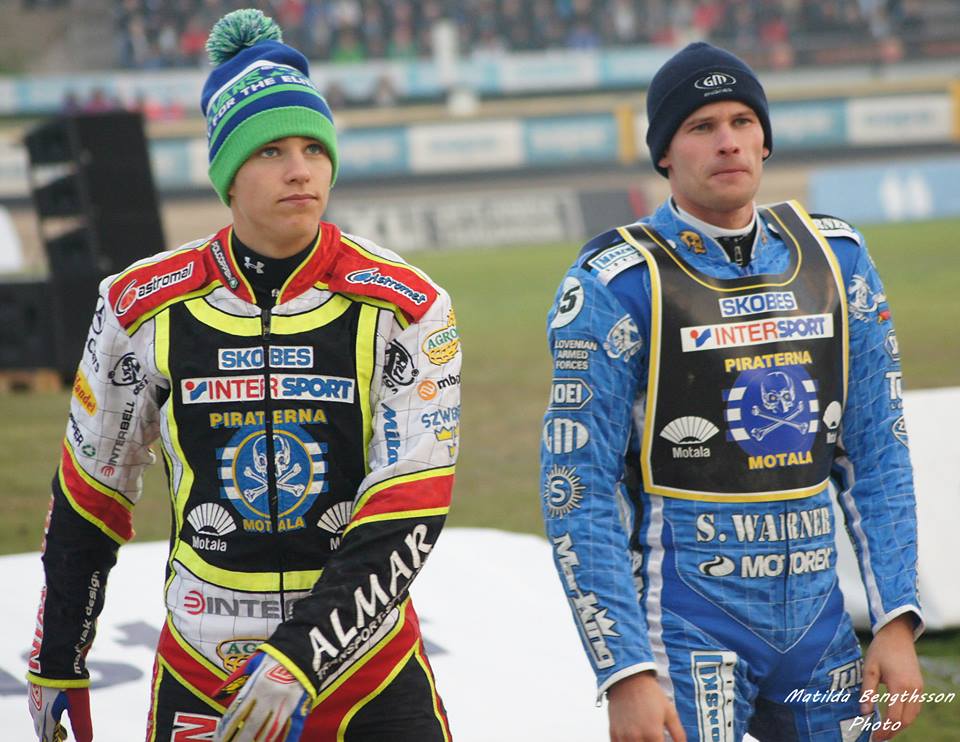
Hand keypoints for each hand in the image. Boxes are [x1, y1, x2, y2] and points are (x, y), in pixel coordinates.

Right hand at [27, 683, 91, 741]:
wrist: (56, 656)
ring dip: (51, 724)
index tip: (63, 741)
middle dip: (53, 736)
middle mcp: (36, 710)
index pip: (47, 738)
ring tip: (62, 729)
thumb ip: (82, 725)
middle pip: (43, 729)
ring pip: (40, 717)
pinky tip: (55, 707)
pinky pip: (40, 705)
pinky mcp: (36, 688)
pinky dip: (48, 712)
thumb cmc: (68, 682)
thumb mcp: (79, 704)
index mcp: (45, 718)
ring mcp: (34, 698)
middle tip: (64, 738)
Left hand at [213, 652, 310, 741]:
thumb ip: (234, 680)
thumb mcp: (252, 664)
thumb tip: (216, 695)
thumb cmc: (275, 655)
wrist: (304, 649)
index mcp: (256, 686)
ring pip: (269, 731)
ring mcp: (285, 704)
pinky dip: (285, 740)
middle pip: (251, 726)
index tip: (220, 741)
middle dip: (241, 740)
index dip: (228, 731)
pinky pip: (292, 729)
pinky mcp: (300, 707)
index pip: (238, 714)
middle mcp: (270, 697)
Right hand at [607, 671, 685, 741]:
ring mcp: (623, 736)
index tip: (662, 741)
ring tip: (645, 738)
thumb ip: (679, 734)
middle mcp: (636, 737)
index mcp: (653, 734)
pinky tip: (633, 739)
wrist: (629, 679)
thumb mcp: (670, 712)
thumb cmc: (650, 694)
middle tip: (653, 739)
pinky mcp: (613, 732)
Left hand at [860, 614, 922, 739]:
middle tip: (878, 737)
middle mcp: (912, 689)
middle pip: (905, 720)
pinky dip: (906, 716)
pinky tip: (894, 719)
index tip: (874, 736)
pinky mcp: (919, 686)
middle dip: (892, 731)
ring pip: (912, 716)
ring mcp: (918, 688)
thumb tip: (864, 713)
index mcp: (899, 685)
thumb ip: (867, 691)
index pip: (894, 716)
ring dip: (900, 725)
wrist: (897, 635)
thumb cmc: (880, 650)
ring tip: (885, 731)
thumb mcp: (869, 668)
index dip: (885, 729)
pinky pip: (915, 708)